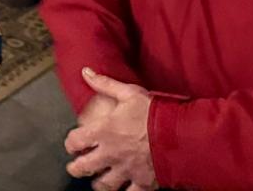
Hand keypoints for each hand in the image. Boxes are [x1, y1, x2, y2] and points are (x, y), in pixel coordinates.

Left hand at [64, 69, 156, 189]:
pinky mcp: (144, 182)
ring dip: (98, 183)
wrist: (181, 136)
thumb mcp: (129, 93)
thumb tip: (86, 72)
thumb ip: (105, 84)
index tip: (72, 144)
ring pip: (104, 184)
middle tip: (75, 167)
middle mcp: (111, 153)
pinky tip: (123, 189)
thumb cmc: (155, 113)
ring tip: (96, 181)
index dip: (71, 143)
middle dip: (76, 168)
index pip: (76, 141)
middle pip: (84, 166)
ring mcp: (126, 170)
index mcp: (104, 131)